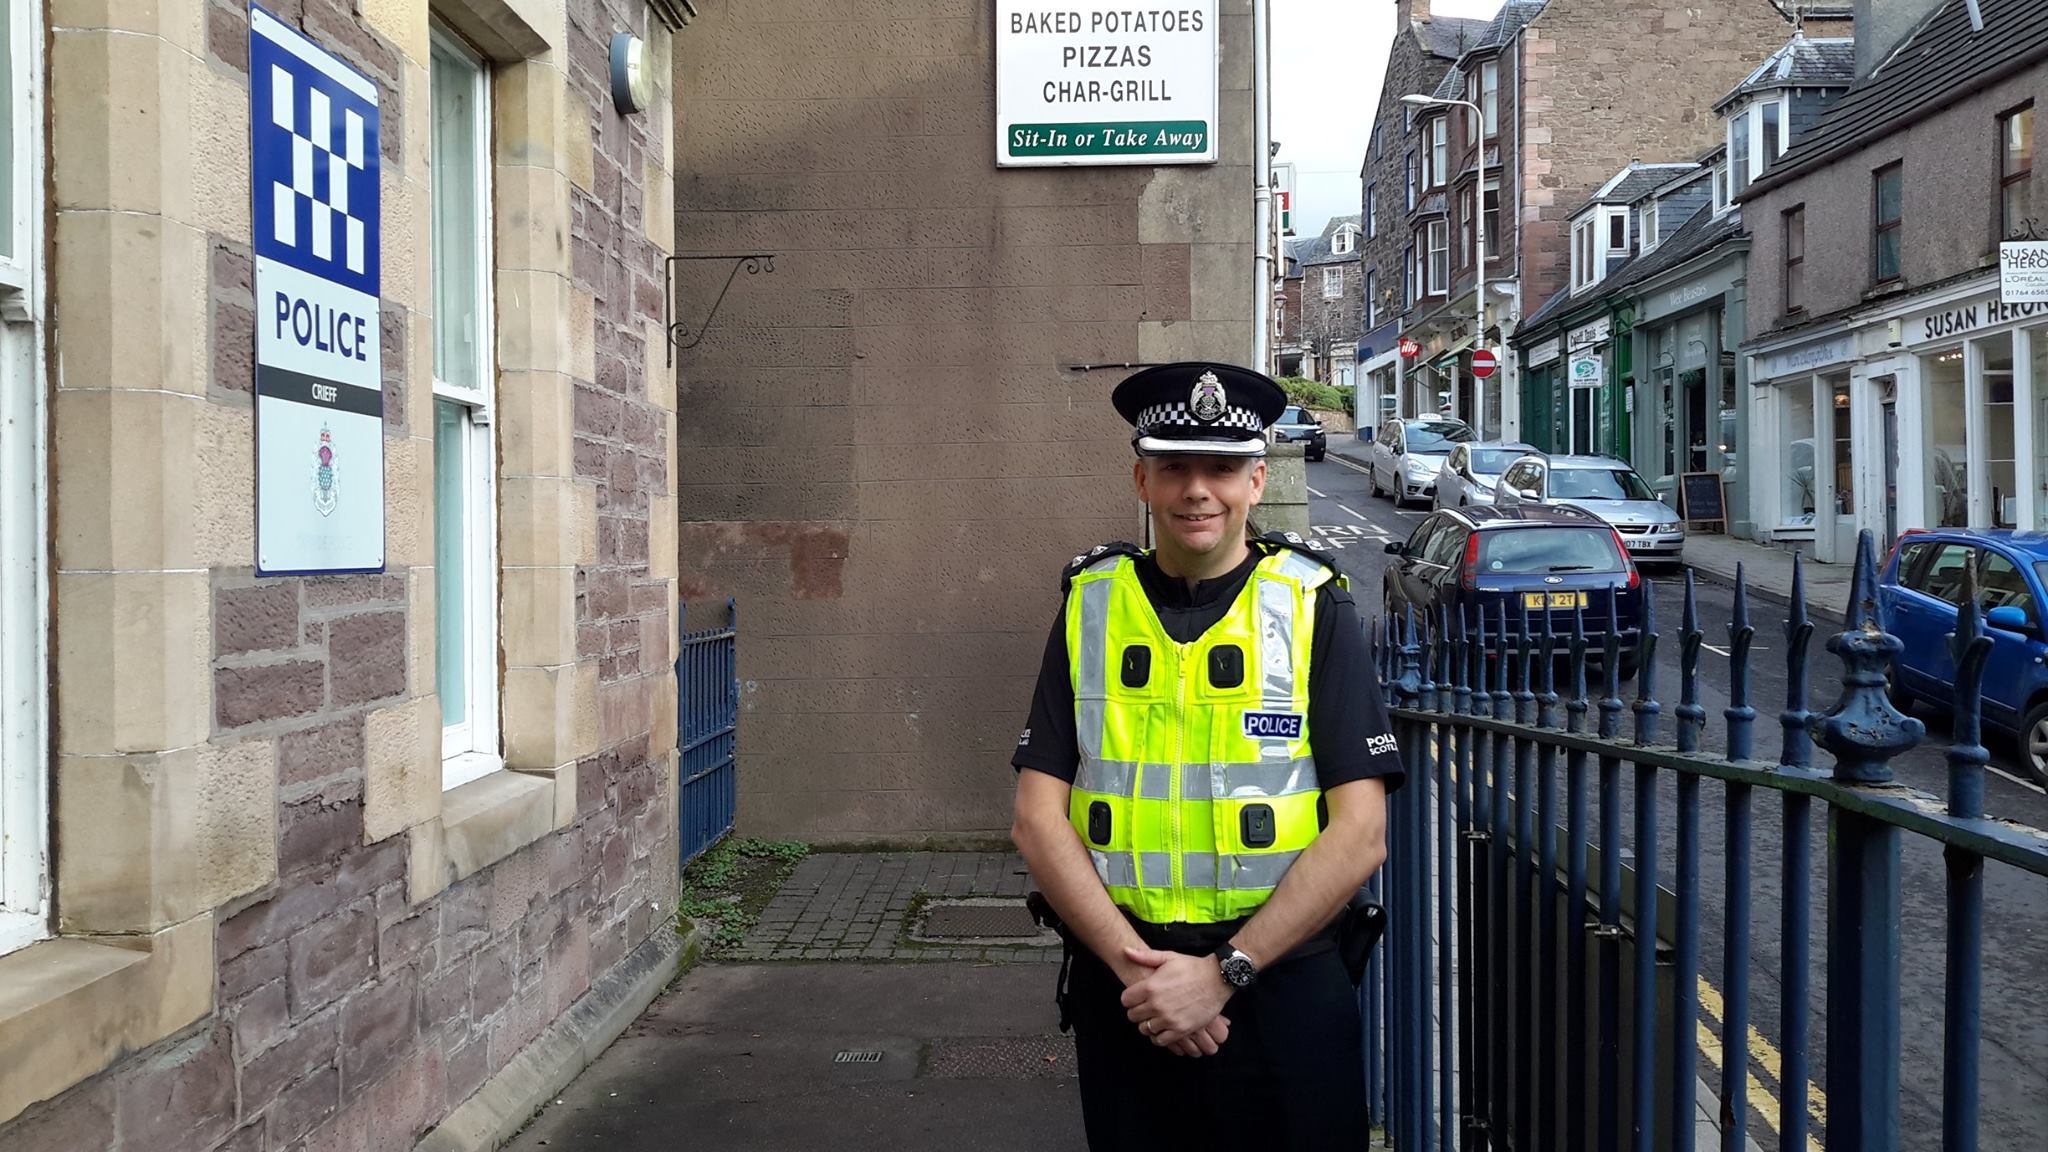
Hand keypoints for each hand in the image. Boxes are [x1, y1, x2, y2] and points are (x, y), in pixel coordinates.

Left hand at [1120, 946, 1235, 1054]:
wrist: (1217, 979)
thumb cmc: (1192, 967)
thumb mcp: (1168, 957)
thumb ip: (1145, 956)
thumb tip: (1125, 950)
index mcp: (1150, 987)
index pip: (1125, 1000)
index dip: (1129, 998)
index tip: (1136, 997)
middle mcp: (1157, 1005)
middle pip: (1133, 1016)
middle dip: (1137, 1011)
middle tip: (1145, 1007)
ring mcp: (1169, 1019)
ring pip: (1145, 1029)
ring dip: (1147, 1024)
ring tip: (1154, 1017)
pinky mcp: (1181, 1030)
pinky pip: (1160, 1040)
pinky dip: (1159, 1036)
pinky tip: (1163, 1028)